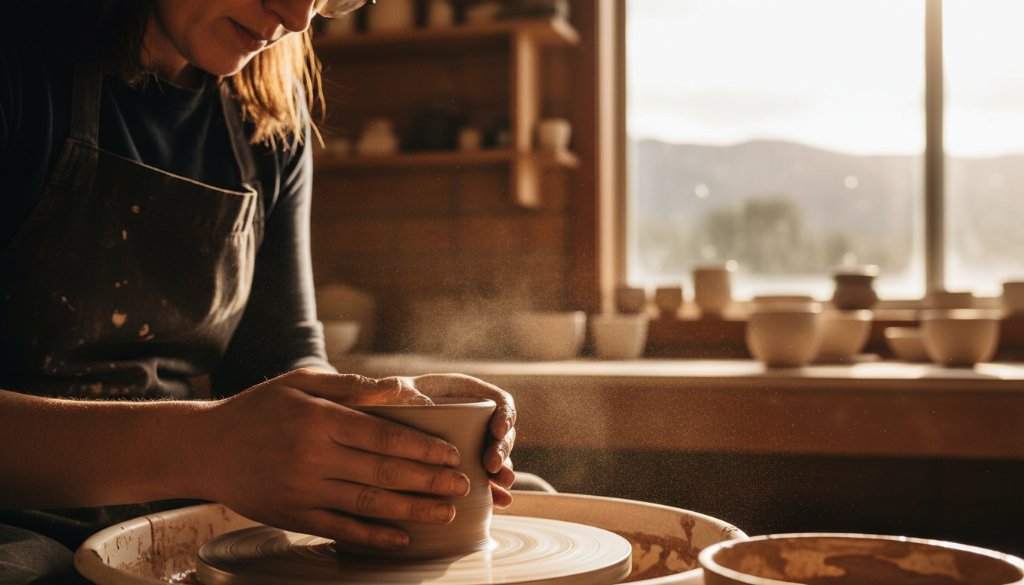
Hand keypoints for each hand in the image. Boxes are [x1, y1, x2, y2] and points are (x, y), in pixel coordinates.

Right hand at [203, 369, 469, 549]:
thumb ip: (352, 386)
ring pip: (368, 504)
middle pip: (383, 473)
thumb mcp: (300, 383)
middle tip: (462, 486)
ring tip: (445, 513)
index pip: (383, 436)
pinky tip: (401, 538)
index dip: (421, 448)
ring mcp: (302, 491)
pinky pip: (340, 529)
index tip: (451, 454)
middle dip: (429, 481)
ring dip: (412, 510)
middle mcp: (313, 457)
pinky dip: (373, 536)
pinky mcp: (293, 517)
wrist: (203, 449)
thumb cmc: (258, 409)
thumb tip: (401, 387)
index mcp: (319, 420)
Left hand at [398, 374, 516, 507]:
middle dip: (502, 449)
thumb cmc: (386, 400)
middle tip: (493, 466)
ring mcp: (472, 443)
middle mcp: (474, 418)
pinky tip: (500, 502)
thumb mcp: (392, 390)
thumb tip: (423, 404)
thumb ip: (401, 390)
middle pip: (502, 432)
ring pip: (497, 456)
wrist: (378, 426)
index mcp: (465, 392)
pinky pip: (485, 478)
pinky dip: (494, 490)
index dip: (504, 415)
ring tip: (501, 485)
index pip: (498, 400)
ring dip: (503, 471)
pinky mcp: (465, 467)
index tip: (497, 431)